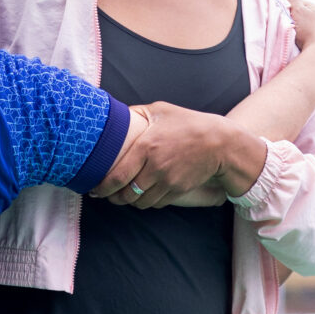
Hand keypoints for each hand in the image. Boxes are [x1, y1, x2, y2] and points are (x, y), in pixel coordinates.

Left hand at [95, 102, 267, 206]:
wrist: (220, 143)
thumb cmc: (189, 124)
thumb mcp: (162, 110)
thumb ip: (137, 113)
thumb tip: (116, 115)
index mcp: (147, 146)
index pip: (116, 176)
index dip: (101, 187)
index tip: (94, 189)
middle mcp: (155, 167)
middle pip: (125, 194)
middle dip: (112, 198)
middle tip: (105, 195)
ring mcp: (167, 181)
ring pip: (139, 202)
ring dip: (129, 202)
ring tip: (123, 196)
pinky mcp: (177, 190)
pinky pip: (155, 203)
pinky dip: (146, 202)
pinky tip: (143, 194)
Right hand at [282, 0, 314, 58]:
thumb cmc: (310, 30)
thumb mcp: (298, 10)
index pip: (301, 4)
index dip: (290, 8)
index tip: (283, 15)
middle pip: (304, 17)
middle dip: (295, 21)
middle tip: (287, 27)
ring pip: (308, 29)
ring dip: (300, 32)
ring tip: (294, 38)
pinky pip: (311, 40)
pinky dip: (305, 42)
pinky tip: (301, 46)